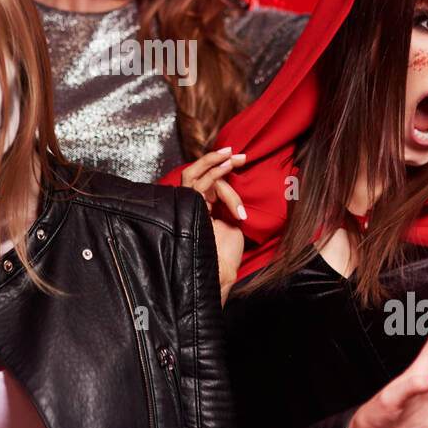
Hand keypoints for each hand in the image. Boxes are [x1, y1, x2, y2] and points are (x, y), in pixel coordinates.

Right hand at [181, 148, 247, 301]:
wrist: (220, 274)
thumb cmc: (226, 256)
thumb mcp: (231, 225)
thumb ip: (229, 209)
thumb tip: (236, 192)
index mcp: (197, 210)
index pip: (204, 184)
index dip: (222, 174)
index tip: (241, 166)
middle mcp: (188, 207)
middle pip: (195, 175)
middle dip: (214, 160)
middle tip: (235, 153)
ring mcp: (186, 207)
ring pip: (196, 176)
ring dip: (215, 162)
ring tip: (234, 157)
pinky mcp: (189, 208)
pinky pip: (199, 183)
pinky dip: (215, 171)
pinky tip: (228, 165)